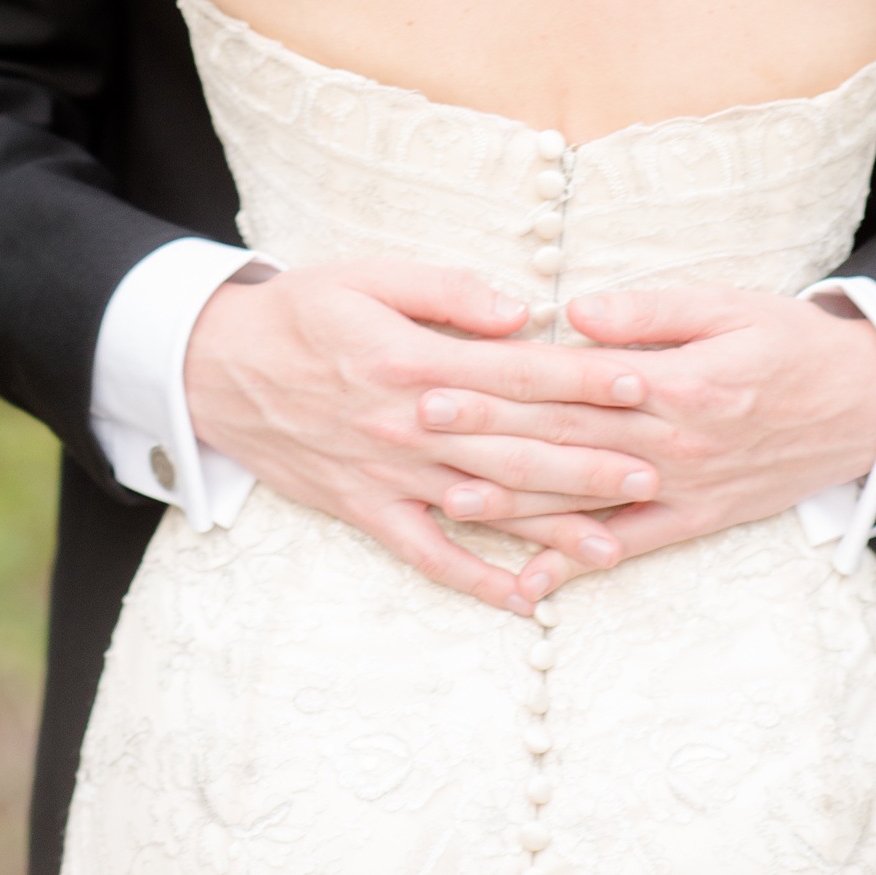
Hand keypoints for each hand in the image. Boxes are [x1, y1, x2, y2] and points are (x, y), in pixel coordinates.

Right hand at [183, 259, 662, 613]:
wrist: (218, 368)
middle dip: (590, 458)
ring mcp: (389, 475)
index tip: (640, 382)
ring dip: (553, 522)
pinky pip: (428, 555)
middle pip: (515, 447)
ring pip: (485, 506)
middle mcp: (409, 426)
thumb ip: (449, 293)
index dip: (581, 378)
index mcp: (416, 362)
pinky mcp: (367, 509)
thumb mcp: (371, 276)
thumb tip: (521, 312)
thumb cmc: (304, 310)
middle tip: (657, 467)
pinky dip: (476, 581)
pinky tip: (525, 599)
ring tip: (619, 535)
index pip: (517, 373)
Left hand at [415, 290, 875, 602]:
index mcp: (676, 379)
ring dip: (516, 504)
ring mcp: (683, 487)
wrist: (862, 405)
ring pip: (586, 500)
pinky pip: (629, 545)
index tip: (441, 376)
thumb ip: (648, 310)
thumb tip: (571, 309)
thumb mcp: (725, 304)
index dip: (503, 383)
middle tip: (419, 427)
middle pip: (565, 440)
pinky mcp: (695, 518)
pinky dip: (578, 565)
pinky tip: (528, 582)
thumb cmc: (785, 340)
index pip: (572, 383)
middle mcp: (673, 442)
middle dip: (488, 436)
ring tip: (448, 501)